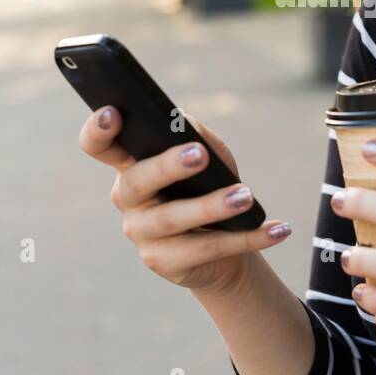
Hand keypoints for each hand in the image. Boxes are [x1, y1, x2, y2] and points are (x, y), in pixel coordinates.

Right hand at [78, 105, 292, 294]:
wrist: (225, 243)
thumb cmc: (209, 185)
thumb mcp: (210, 156)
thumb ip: (198, 135)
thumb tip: (185, 123)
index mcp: (130, 164)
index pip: (99, 145)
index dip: (97, 130)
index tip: (113, 112)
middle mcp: (127, 198)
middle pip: (136, 180)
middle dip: (167, 166)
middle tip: (199, 154)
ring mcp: (140, 233)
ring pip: (172, 218)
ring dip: (212, 206)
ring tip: (246, 196)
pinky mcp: (163, 262)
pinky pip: (207, 249)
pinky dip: (248, 238)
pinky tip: (278, 229)